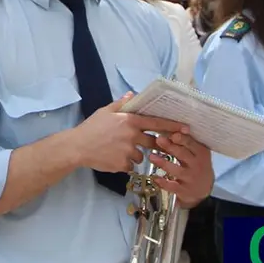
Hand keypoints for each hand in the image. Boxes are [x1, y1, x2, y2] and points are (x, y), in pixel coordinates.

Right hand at [70, 94, 190, 173]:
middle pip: (154, 142)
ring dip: (135, 155)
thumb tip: (132, 95)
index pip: (157, 123)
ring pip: (141, 156)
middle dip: (156, 145)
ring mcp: (128, 151)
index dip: (173, 126)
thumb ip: (120, 104)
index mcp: (130, 121)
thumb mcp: (105, 112)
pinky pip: (130, 166)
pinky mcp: (122, 165)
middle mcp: (132, 136)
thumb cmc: (91, 127)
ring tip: (119, 151)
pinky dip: (124, 164)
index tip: (186, 129)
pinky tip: (113, 159)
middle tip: (156, 146)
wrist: (77, 147)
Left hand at [147, 130, 213, 207]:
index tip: (171, 134)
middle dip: (170, 147)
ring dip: (163, 163)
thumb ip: (185, 142)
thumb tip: (168, 128)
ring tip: (151, 157)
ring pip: (177, 170)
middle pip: (183, 154)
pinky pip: (172, 186)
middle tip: (158, 139)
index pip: (191, 143)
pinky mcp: (184, 191)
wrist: (203, 191)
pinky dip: (163, 182)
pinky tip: (154, 177)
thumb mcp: (196, 153)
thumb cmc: (196, 166)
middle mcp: (197, 165)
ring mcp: (191, 178)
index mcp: (201, 152)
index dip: (181, 138)